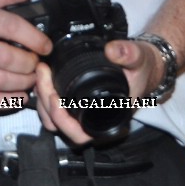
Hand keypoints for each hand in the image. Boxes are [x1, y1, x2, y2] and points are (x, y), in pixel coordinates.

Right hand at [0, 0, 52, 102]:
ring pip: (0, 81)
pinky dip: (9, 100)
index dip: (35, 38)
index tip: (46, 46)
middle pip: (8, 59)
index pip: (12, 27)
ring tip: (30, 77)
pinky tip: (19, 94)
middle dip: (30, 64)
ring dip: (23, 82)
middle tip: (37, 63)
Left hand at [34, 38, 162, 145]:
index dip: (62, 121)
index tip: (54, 97)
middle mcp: (94, 123)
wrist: (143, 67)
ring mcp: (83, 115)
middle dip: (45, 103)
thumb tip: (112, 51)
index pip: (80, 134)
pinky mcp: (75, 106)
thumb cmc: (141, 68)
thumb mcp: (139, 58)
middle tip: (43, 74)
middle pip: (59, 127)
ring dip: (41, 100)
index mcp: (109, 120)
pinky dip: (44, 96)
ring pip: (52, 121)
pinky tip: (43, 77)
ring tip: (41, 74)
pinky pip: (53, 110)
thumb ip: (129, 53)